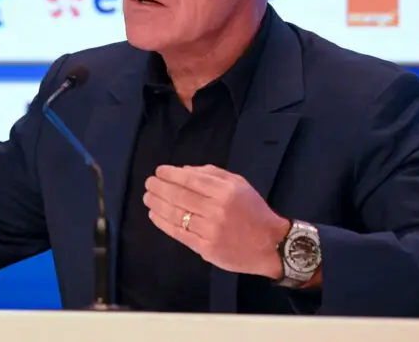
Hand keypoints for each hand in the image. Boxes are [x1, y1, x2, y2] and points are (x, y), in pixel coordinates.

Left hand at [144, 164, 289, 278]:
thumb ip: (212, 174)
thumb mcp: (239, 184)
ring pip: (176, 215)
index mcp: (225, 191)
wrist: (270, 244)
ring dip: (157, 205)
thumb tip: (184, 171)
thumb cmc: (254, 210)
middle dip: (159, 188)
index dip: (170, 174)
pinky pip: (179, 234)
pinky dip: (163, 224)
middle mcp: (217, 209)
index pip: (190, 179)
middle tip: (148, 183)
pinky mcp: (206, 248)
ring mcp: (210, 230)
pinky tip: (154, 216)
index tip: (158, 171)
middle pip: (179, 196)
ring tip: (148, 198)